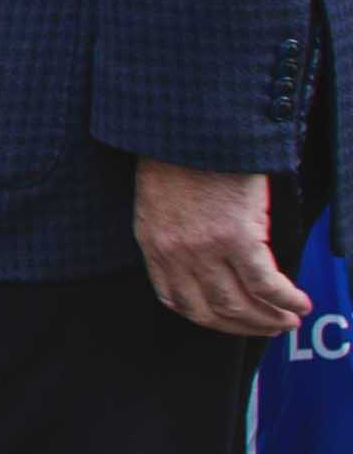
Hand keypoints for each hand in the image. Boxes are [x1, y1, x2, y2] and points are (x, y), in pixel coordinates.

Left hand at [141, 157, 312, 338]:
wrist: (190, 126)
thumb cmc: (179, 154)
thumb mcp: (160, 201)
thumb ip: (175, 234)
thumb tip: (206, 261)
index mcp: (153, 244)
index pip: (176, 300)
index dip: (209, 319)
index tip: (232, 322)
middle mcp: (175, 253)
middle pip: (211, 310)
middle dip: (245, 326)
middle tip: (272, 327)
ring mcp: (205, 248)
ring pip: (239, 304)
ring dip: (269, 318)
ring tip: (290, 319)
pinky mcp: (237, 236)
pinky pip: (265, 283)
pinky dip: (285, 299)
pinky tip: (300, 302)